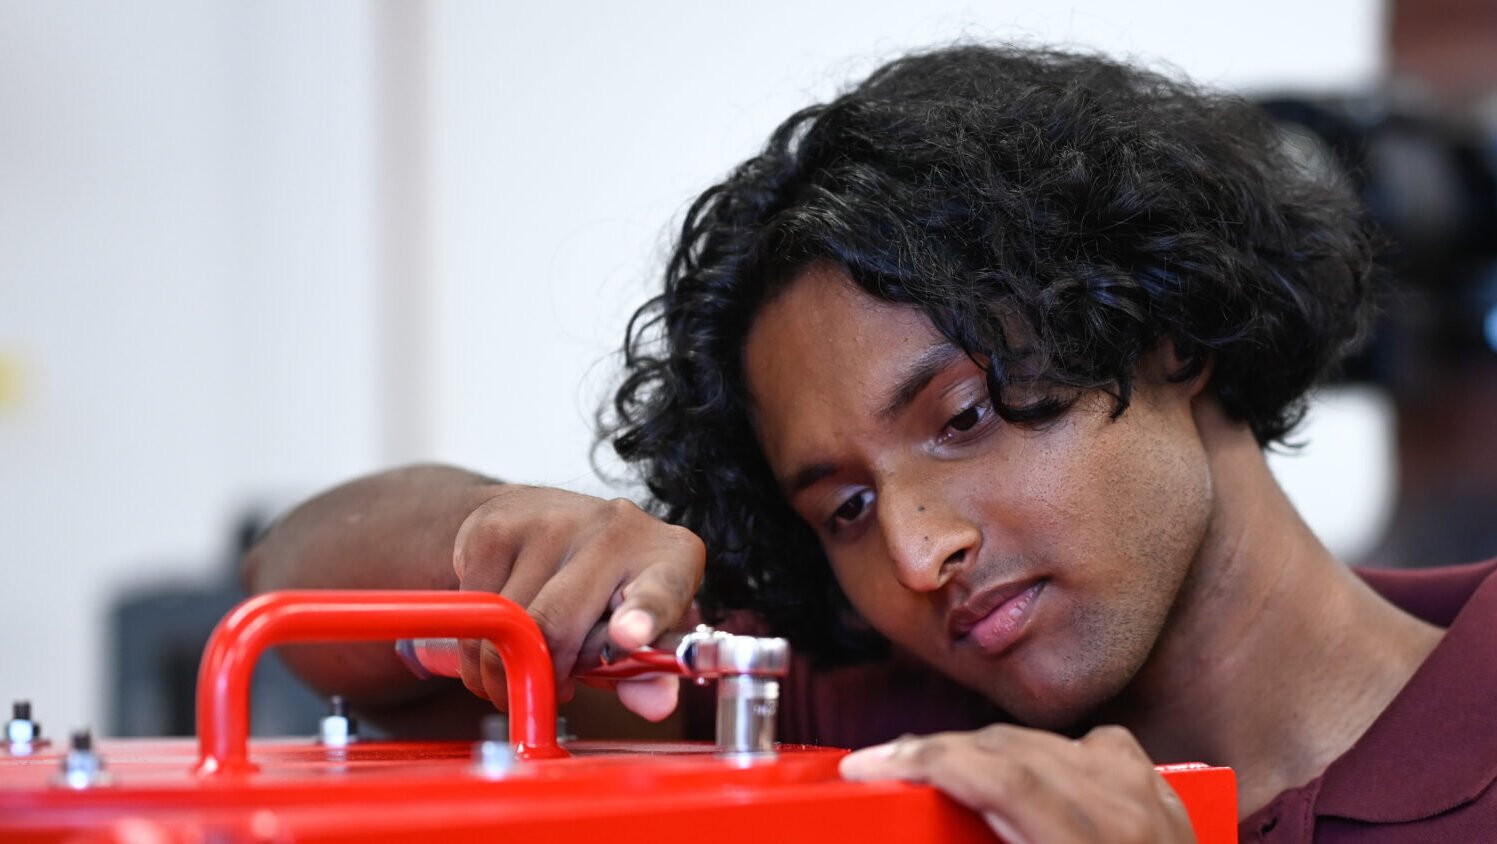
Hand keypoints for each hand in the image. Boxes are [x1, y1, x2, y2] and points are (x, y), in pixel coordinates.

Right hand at [451, 485, 703, 720]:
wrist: (540, 517)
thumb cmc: (603, 589)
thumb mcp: (638, 632)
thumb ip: (647, 674)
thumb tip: (655, 704)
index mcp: (668, 558)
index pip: (660, 590)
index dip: (643, 616)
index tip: (629, 636)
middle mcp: (616, 529)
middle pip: (558, 625)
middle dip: (541, 673)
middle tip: (544, 689)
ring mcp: (551, 521)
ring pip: (506, 624)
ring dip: (501, 668)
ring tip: (520, 662)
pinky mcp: (494, 526)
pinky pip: (472, 610)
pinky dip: (473, 645)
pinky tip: (497, 631)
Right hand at [840, 724, 1195, 843]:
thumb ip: (989, 842)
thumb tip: (922, 832)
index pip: (999, 777)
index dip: (925, 761)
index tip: (868, 767)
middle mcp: (1126, 810)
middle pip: (1010, 749)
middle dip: (939, 753)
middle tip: (886, 770)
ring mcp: (1148, 794)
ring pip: (1042, 740)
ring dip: (982, 752)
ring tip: (941, 774)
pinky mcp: (1160, 792)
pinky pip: (1092, 746)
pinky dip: (1051, 754)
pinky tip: (1029, 775)